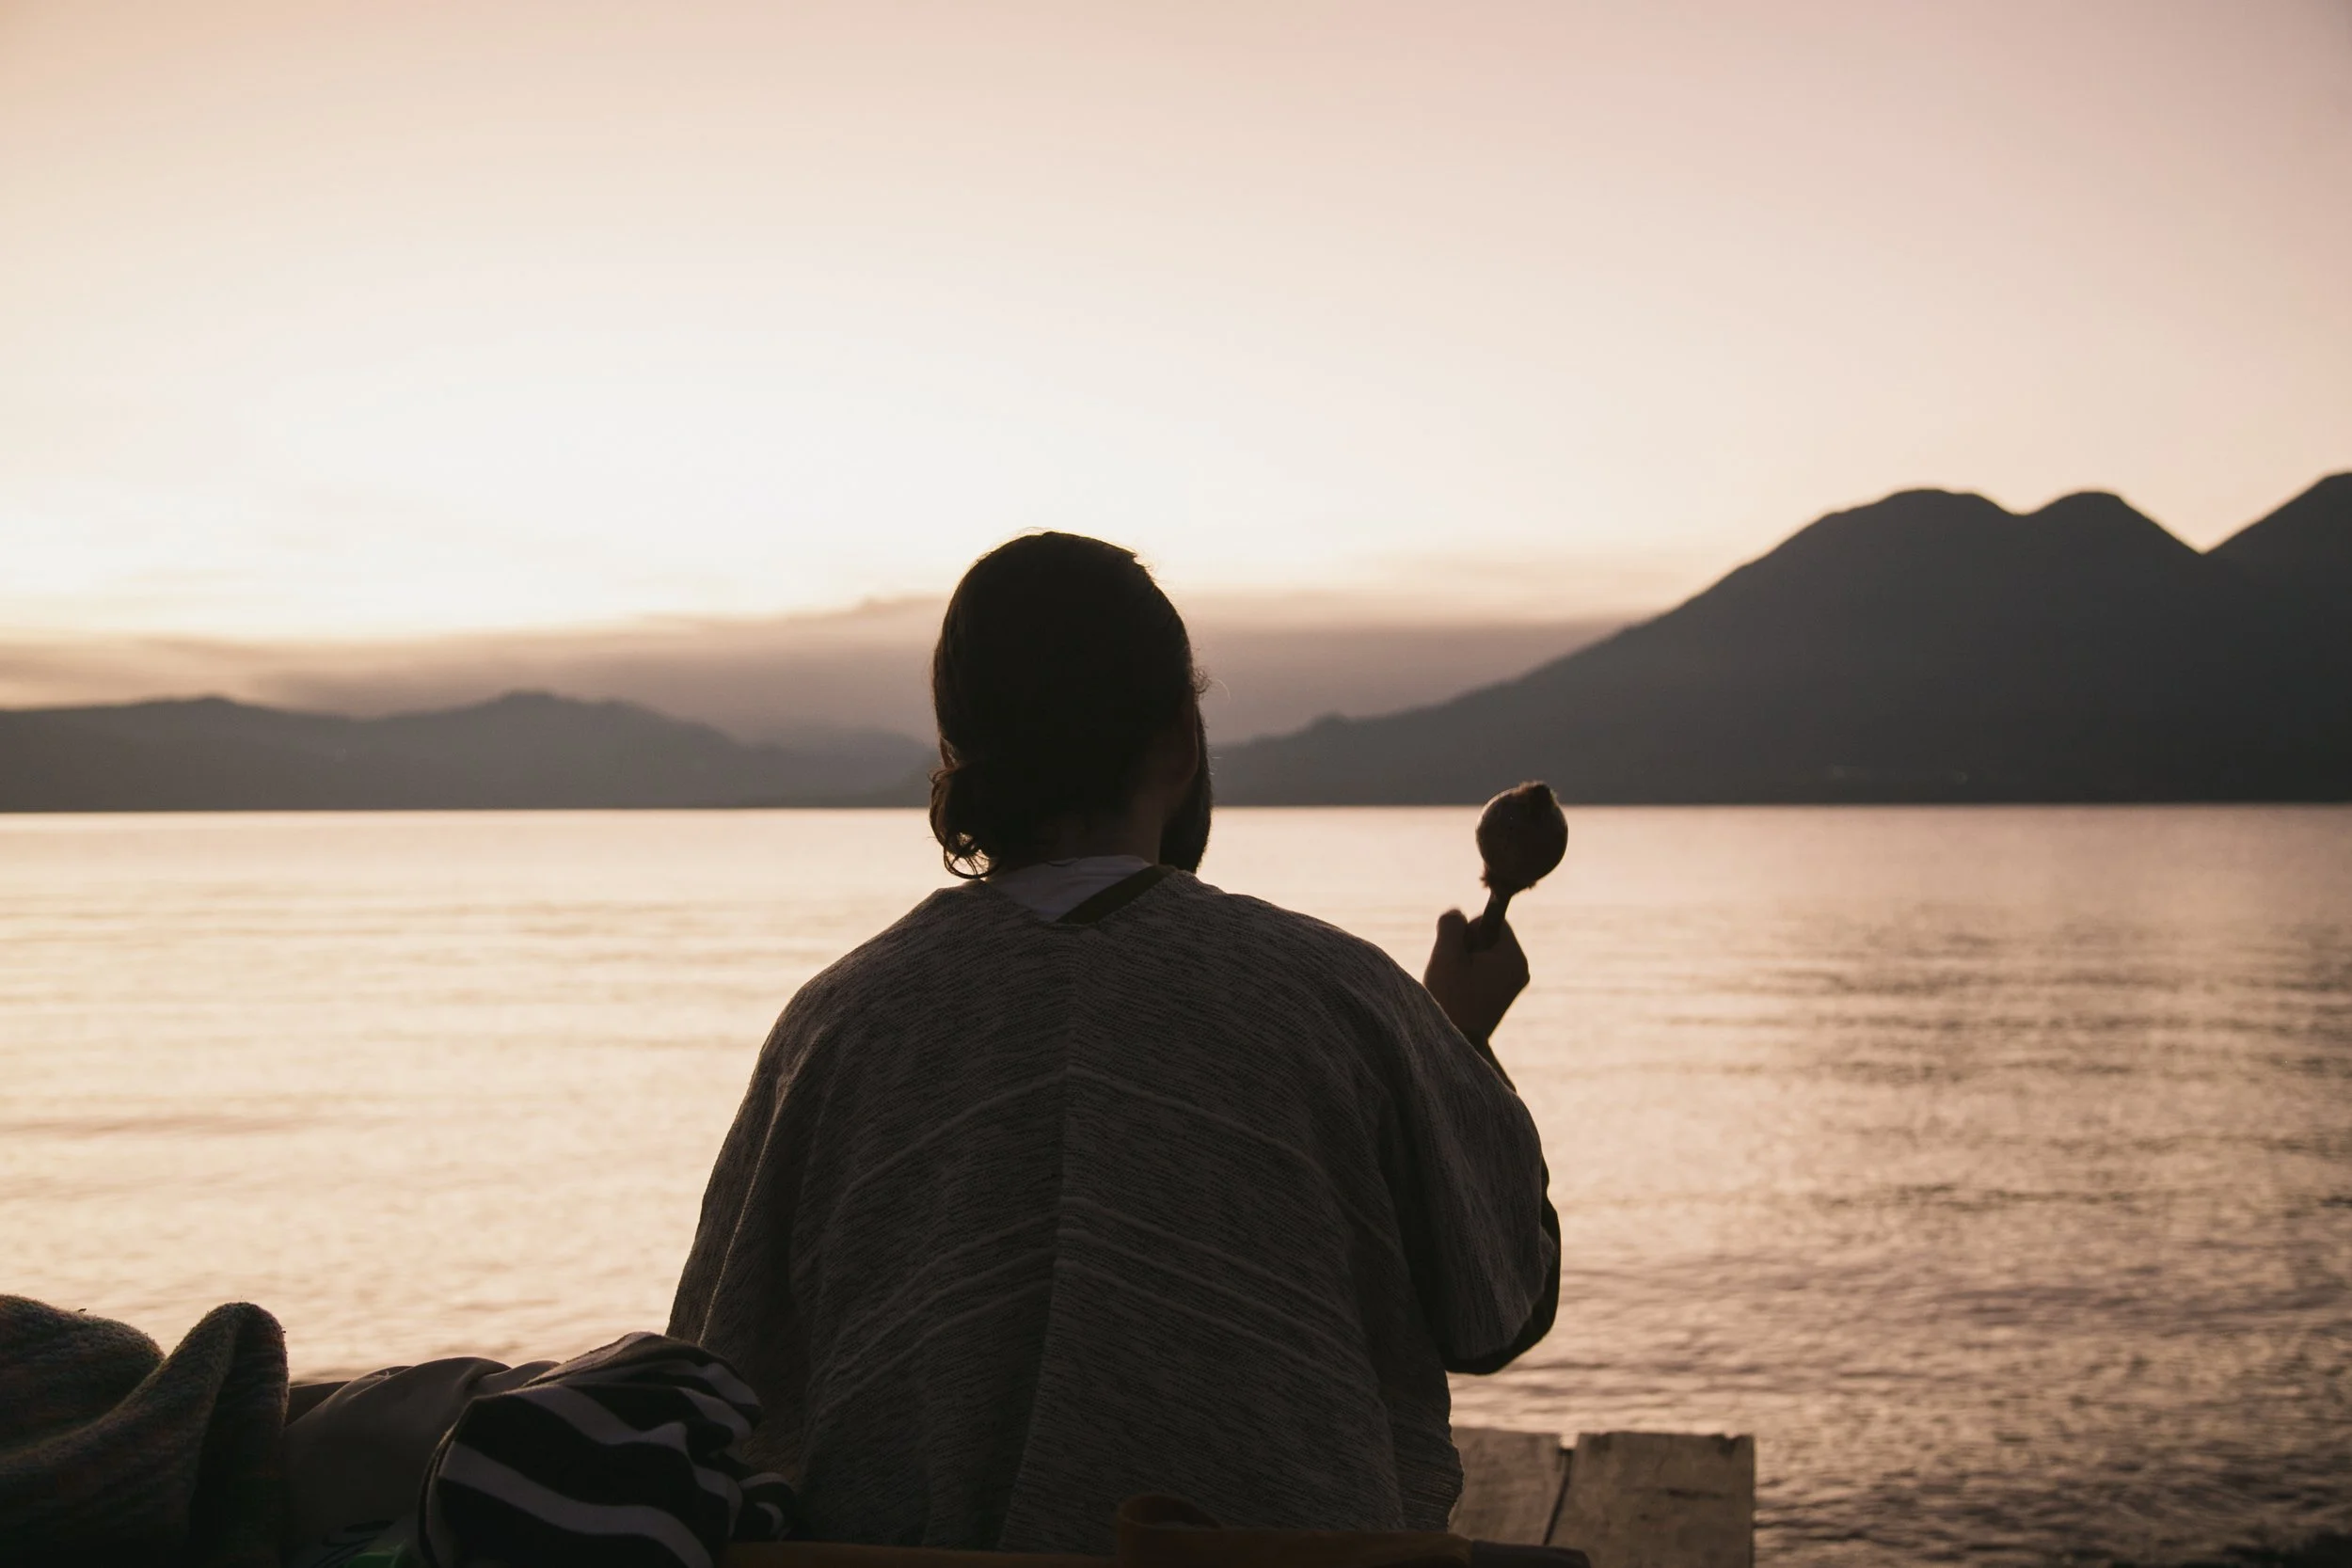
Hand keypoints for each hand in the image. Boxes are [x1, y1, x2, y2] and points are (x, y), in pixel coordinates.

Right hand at [1423, 908, 1528, 1046]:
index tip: (1459, 955)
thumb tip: (1457, 914)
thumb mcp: (1446, 954)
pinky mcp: (1503, 996)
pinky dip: (1469, 977)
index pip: (1491, 920)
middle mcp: (1521, 969)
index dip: (1468, 931)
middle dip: (1466, 947)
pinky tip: (1460, 995)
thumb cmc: (1451, 998)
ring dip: (1465, 963)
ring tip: (1456, 986)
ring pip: (1484, 955)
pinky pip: (1485, 972)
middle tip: (1454, 972)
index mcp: (1514, 957)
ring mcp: (1513, 985)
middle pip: (1488, 937)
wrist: (1457, 1043)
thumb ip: (1451, 924)